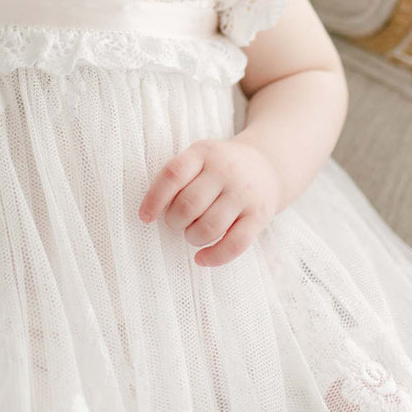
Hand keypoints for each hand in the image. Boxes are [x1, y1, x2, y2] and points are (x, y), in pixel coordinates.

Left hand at [137, 135, 282, 267]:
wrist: (267, 166)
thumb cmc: (220, 167)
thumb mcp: (199, 157)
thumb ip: (178, 177)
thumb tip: (153, 211)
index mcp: (203, 153)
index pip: (173, 174)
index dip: (154, 199)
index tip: (145, 217)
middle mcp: (225, 171)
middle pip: (188, 205)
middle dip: (174, 221)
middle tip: (176, 222)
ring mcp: (244, 194)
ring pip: (209, 227)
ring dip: (192, 238)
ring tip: (192, 233)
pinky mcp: (260, 216)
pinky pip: (234, 245)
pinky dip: (214, 257)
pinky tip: (201, 259)